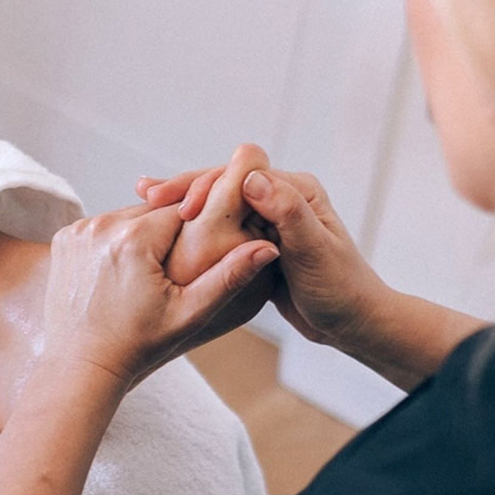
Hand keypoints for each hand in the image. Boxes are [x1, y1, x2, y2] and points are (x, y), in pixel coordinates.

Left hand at [43, 203, 278, 385]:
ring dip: (146, 233)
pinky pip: (106, 225)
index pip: (183, 210)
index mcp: (135, 240)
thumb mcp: (190, 313)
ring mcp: (79, 229)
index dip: (200, 225)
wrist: (81, 366)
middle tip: (180, 264)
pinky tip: (126, 268)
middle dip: (172, 231)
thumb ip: (230, 276)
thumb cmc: (138, 344)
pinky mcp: (65, 237)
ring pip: (131, 216)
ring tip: (153, 269)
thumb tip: (268, 247)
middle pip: (155, 210)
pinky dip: (120, 239)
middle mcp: (102, 225)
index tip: (207, 243)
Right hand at [137, 145, 389, 353]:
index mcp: (296, 189)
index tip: (175, 206)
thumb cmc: (339, 288)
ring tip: (146, 206)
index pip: (240, 175)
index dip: (204, 186)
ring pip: (220, 205)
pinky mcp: (260, 242)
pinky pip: (224, 228)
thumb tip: (251, 177)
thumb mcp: (314, 251)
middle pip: (224, 184)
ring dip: (186, 205)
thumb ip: (287, 212)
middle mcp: (281, 197)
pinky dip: (198, 227)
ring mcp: (269, 219)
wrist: (349, 320)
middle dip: (185, 189)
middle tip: (145, 195)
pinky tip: (172, 232)